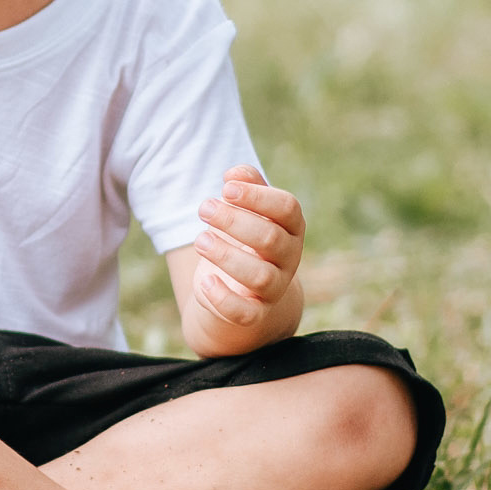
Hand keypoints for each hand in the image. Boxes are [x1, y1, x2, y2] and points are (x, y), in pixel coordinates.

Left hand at [192, 165, 304, 335]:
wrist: (239, 289)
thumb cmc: (242, 238)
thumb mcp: (245, 209)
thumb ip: (246, 185)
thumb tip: (235, 175)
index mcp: (290, 228)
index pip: (288, 208)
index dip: (257, 196)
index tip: (226, 188)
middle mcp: (289, 258)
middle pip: (271, 238)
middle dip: (234, 221)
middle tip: (204, 208)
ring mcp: (274, 289)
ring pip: (260, 276)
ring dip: (226, 256)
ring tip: (200, 240)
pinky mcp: (255, 314)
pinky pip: (246, 313)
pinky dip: (224, 298)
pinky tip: (205, 281)